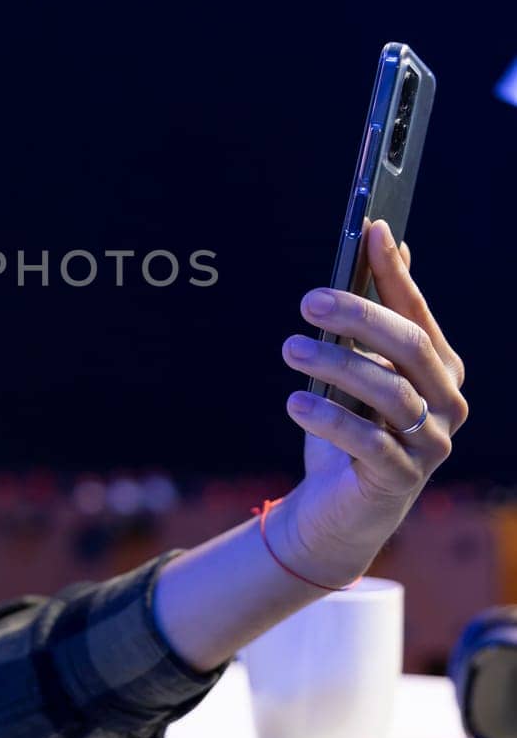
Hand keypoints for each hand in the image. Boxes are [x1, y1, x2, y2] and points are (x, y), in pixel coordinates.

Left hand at [275, 220, 467, 586]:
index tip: (370, 228)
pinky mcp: (400, 479)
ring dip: (336, 364)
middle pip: (408, 347)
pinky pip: (369, 442)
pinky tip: (295, 403)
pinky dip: (331, 419)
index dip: (394, 271)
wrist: (341, 508)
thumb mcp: (359, 369)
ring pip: (389, 392)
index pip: (417, 311)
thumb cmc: (351, 426)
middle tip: (309, 300)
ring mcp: (430, 444)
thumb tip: (388, 240)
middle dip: (359, 316)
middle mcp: (446, 402)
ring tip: (290, 348)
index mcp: (440, 368)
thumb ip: (377, 314)